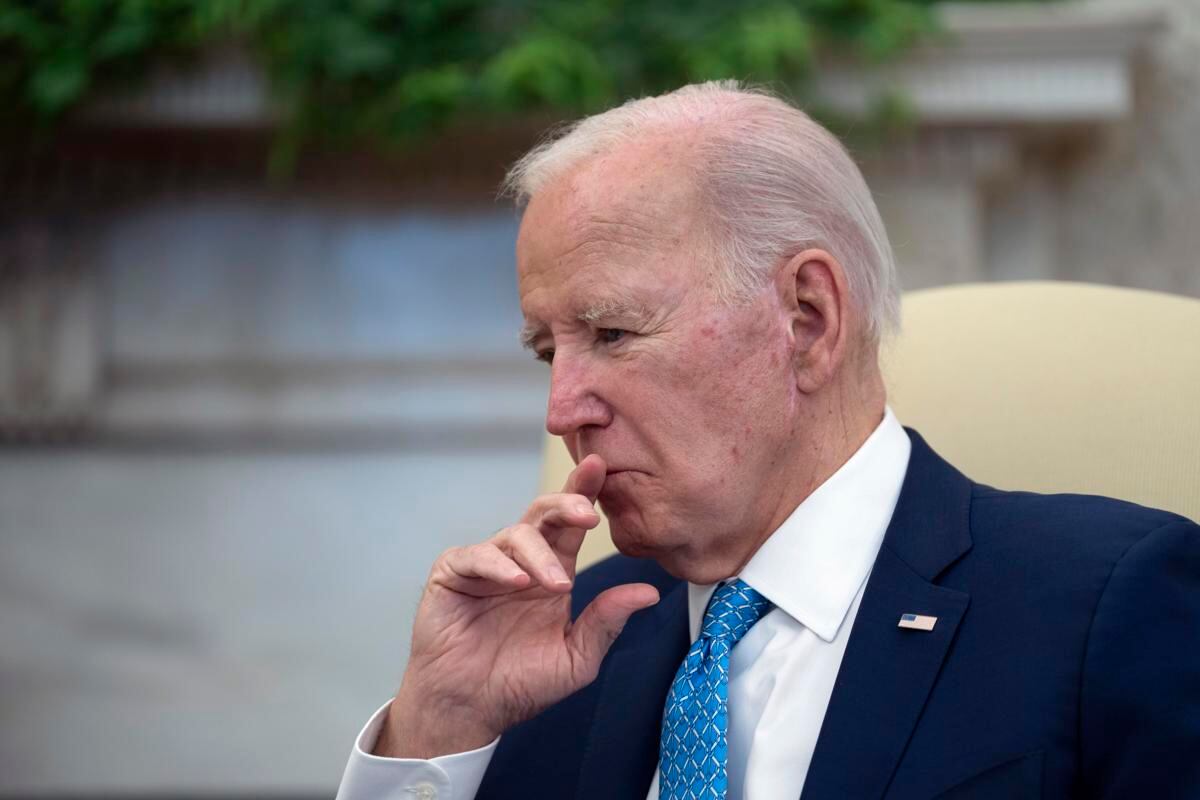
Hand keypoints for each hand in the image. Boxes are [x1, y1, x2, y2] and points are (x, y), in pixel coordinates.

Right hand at [374, 454, 660, 757]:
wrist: (470, 709)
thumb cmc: (519, 684)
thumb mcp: (576, 658)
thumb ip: (607, 621)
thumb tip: (649, 592)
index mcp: (553, 571)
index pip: (571, 525)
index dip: (584, 493)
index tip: (600, 467)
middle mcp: (521, 560)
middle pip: (543, 513)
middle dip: (566, 503)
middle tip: (587, 513)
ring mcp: (486, 564)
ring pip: (514, 534)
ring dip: (540, 555)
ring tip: (558, 586)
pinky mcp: (452, 574)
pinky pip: (475, 556)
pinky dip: (497, 565)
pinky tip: (517, 582)